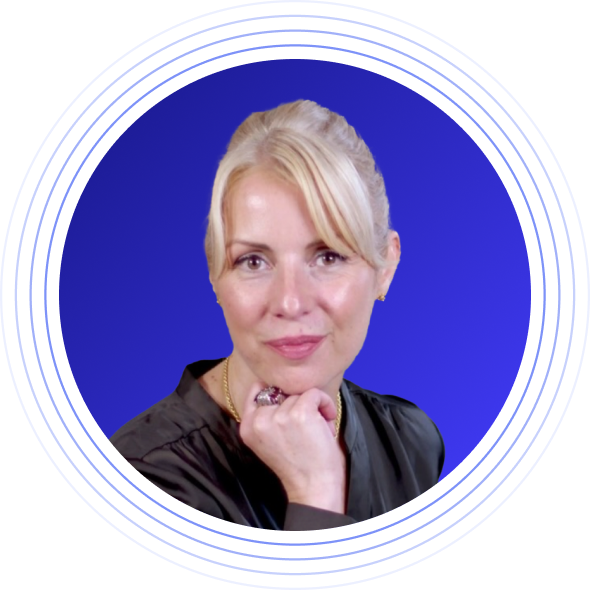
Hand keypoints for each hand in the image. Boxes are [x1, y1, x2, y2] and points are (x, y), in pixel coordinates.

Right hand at [239, 383, 345, 512]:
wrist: (313, 487)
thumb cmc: (297, 465)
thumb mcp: (269, 440)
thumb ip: (267, 417)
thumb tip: (281, 388)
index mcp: (247, 426)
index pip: (256, 390)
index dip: (276, 393)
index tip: (288, 404)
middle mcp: (259, 420)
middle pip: (281, 392)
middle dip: (297, 404)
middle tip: (307, 426)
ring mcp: (279, 416)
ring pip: (299, 394)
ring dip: (313, 408)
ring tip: (317, 429)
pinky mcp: (300, 413)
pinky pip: (314, 393)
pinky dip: (325, 403)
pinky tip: (327, 421)